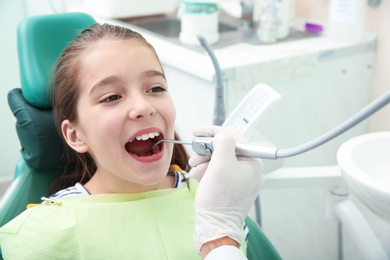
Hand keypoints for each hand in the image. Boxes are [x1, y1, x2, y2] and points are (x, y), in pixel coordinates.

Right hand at [189, 126, 263, 251]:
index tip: (198, 132)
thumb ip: (223, 143)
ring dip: (205, 161)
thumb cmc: (219, 200)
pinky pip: (219, 172)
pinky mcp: (232, 188)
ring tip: (194, 168)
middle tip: (195, 154)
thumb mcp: (221, 164)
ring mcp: (242, 180)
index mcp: (253, 163)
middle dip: (207, 150)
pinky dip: (207, 171)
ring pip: (221, 160)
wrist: (215, 228)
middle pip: (226, 149)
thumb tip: (221, 135)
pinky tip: (198, 176)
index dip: (213, 132)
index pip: (234, 137)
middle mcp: (250, 171)